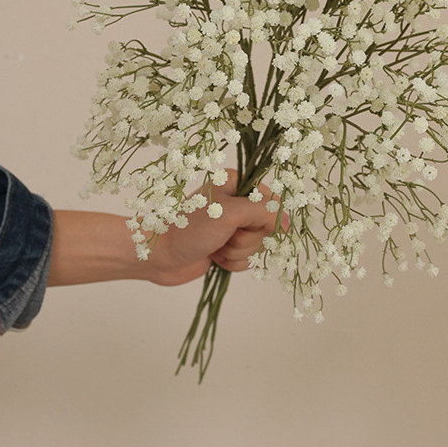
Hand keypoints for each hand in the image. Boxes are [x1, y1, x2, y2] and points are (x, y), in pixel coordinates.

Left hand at [146, 169, 278, 285]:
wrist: (160, 255)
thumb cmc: (189, 228)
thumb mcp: (229, 213)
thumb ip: (262, 212)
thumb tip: (287, 222)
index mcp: (236, 184)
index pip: (271, 199)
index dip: (267, 216)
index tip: (252, 224)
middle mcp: (236, 204)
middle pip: (265, 225)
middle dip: (246, 238)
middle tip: (224, 235)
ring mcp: (231, 227)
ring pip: (256, 244)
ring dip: (237, 251)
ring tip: (215, 246)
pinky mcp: (226, 247)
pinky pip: (246, 260)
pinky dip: (232, 262)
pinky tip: (215, 257)